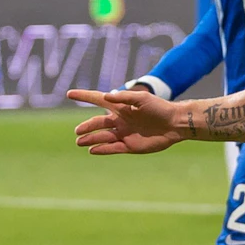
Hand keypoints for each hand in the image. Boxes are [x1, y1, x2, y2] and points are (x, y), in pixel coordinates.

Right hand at [67, 88, 185, 155]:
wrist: (174, 124)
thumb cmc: (159, 107)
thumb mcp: (142, 99)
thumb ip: (124, 97)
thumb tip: (106, 96)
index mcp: (120, 107)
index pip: (98, 100)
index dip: (84, 96)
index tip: (69, 94)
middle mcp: (120, 120)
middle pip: (98, 123)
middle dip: (87, 127)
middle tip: (78, 131)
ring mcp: (124, 133)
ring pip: (103, 137)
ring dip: (91, 139)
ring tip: (79, 142)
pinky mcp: (130, 146)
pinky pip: (112, 148)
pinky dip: (102, 149)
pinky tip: (92, 150)